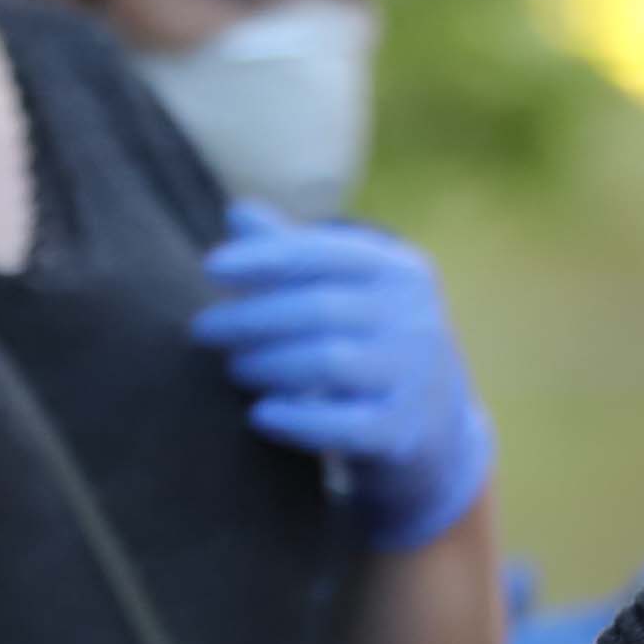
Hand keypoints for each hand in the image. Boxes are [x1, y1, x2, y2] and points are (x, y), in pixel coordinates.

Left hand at [194, 206, 497, 552]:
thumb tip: (236, 212)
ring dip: (266, 364)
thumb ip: (298, 255)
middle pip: (320, 308)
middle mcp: (417, 319)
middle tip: (203, 330)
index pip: (327, 253)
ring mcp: (416, 377)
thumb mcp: (352, 292)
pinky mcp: (405, 431)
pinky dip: (294, 419)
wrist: (439, 425)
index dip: (265, 257)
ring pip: (329, 362)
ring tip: (234, 368)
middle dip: (251, 318)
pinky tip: (259, 415)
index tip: (211, 268)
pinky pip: (341, 425)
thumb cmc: (374, 343)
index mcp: (403, 273)